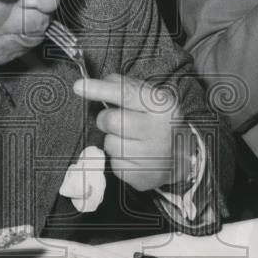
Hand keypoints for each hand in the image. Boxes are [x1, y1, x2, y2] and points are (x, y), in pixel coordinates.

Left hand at [74, 74, 191, 192]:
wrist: (179, 157)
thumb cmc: (156, 122)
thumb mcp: (148, 98)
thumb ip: (124, 86)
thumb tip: (99, 82)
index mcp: (162, 105)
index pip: (126, 94)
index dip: (100, 89)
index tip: (78, 86)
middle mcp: (159, 130)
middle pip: (111, 120)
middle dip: (105, 119)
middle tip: (115, 120)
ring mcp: (153, 155)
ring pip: (110, 143)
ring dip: (113, 140)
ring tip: (128, 139)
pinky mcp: (142, 175)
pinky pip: (114, 163)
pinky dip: (117, 158)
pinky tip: (132, 155)